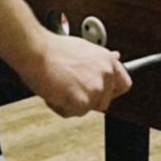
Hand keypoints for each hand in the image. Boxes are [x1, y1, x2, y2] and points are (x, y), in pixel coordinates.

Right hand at [16, 31, 130, 118]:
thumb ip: (100, 59)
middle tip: (70, 88)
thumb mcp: (84, 48)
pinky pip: (72, 113)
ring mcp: (95, 89)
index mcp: (107, 61)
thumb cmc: (53, 48)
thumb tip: (115, 58)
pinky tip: (54, 92)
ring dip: (71, 103)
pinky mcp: (82, 101)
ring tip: (59, 86)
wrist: (37, 51)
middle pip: (102, 102)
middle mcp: (105, 75)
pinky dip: (60, 107)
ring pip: (85, 109)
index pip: (123, 85)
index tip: (101, 92)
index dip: (110, 92)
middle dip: (86, 100)